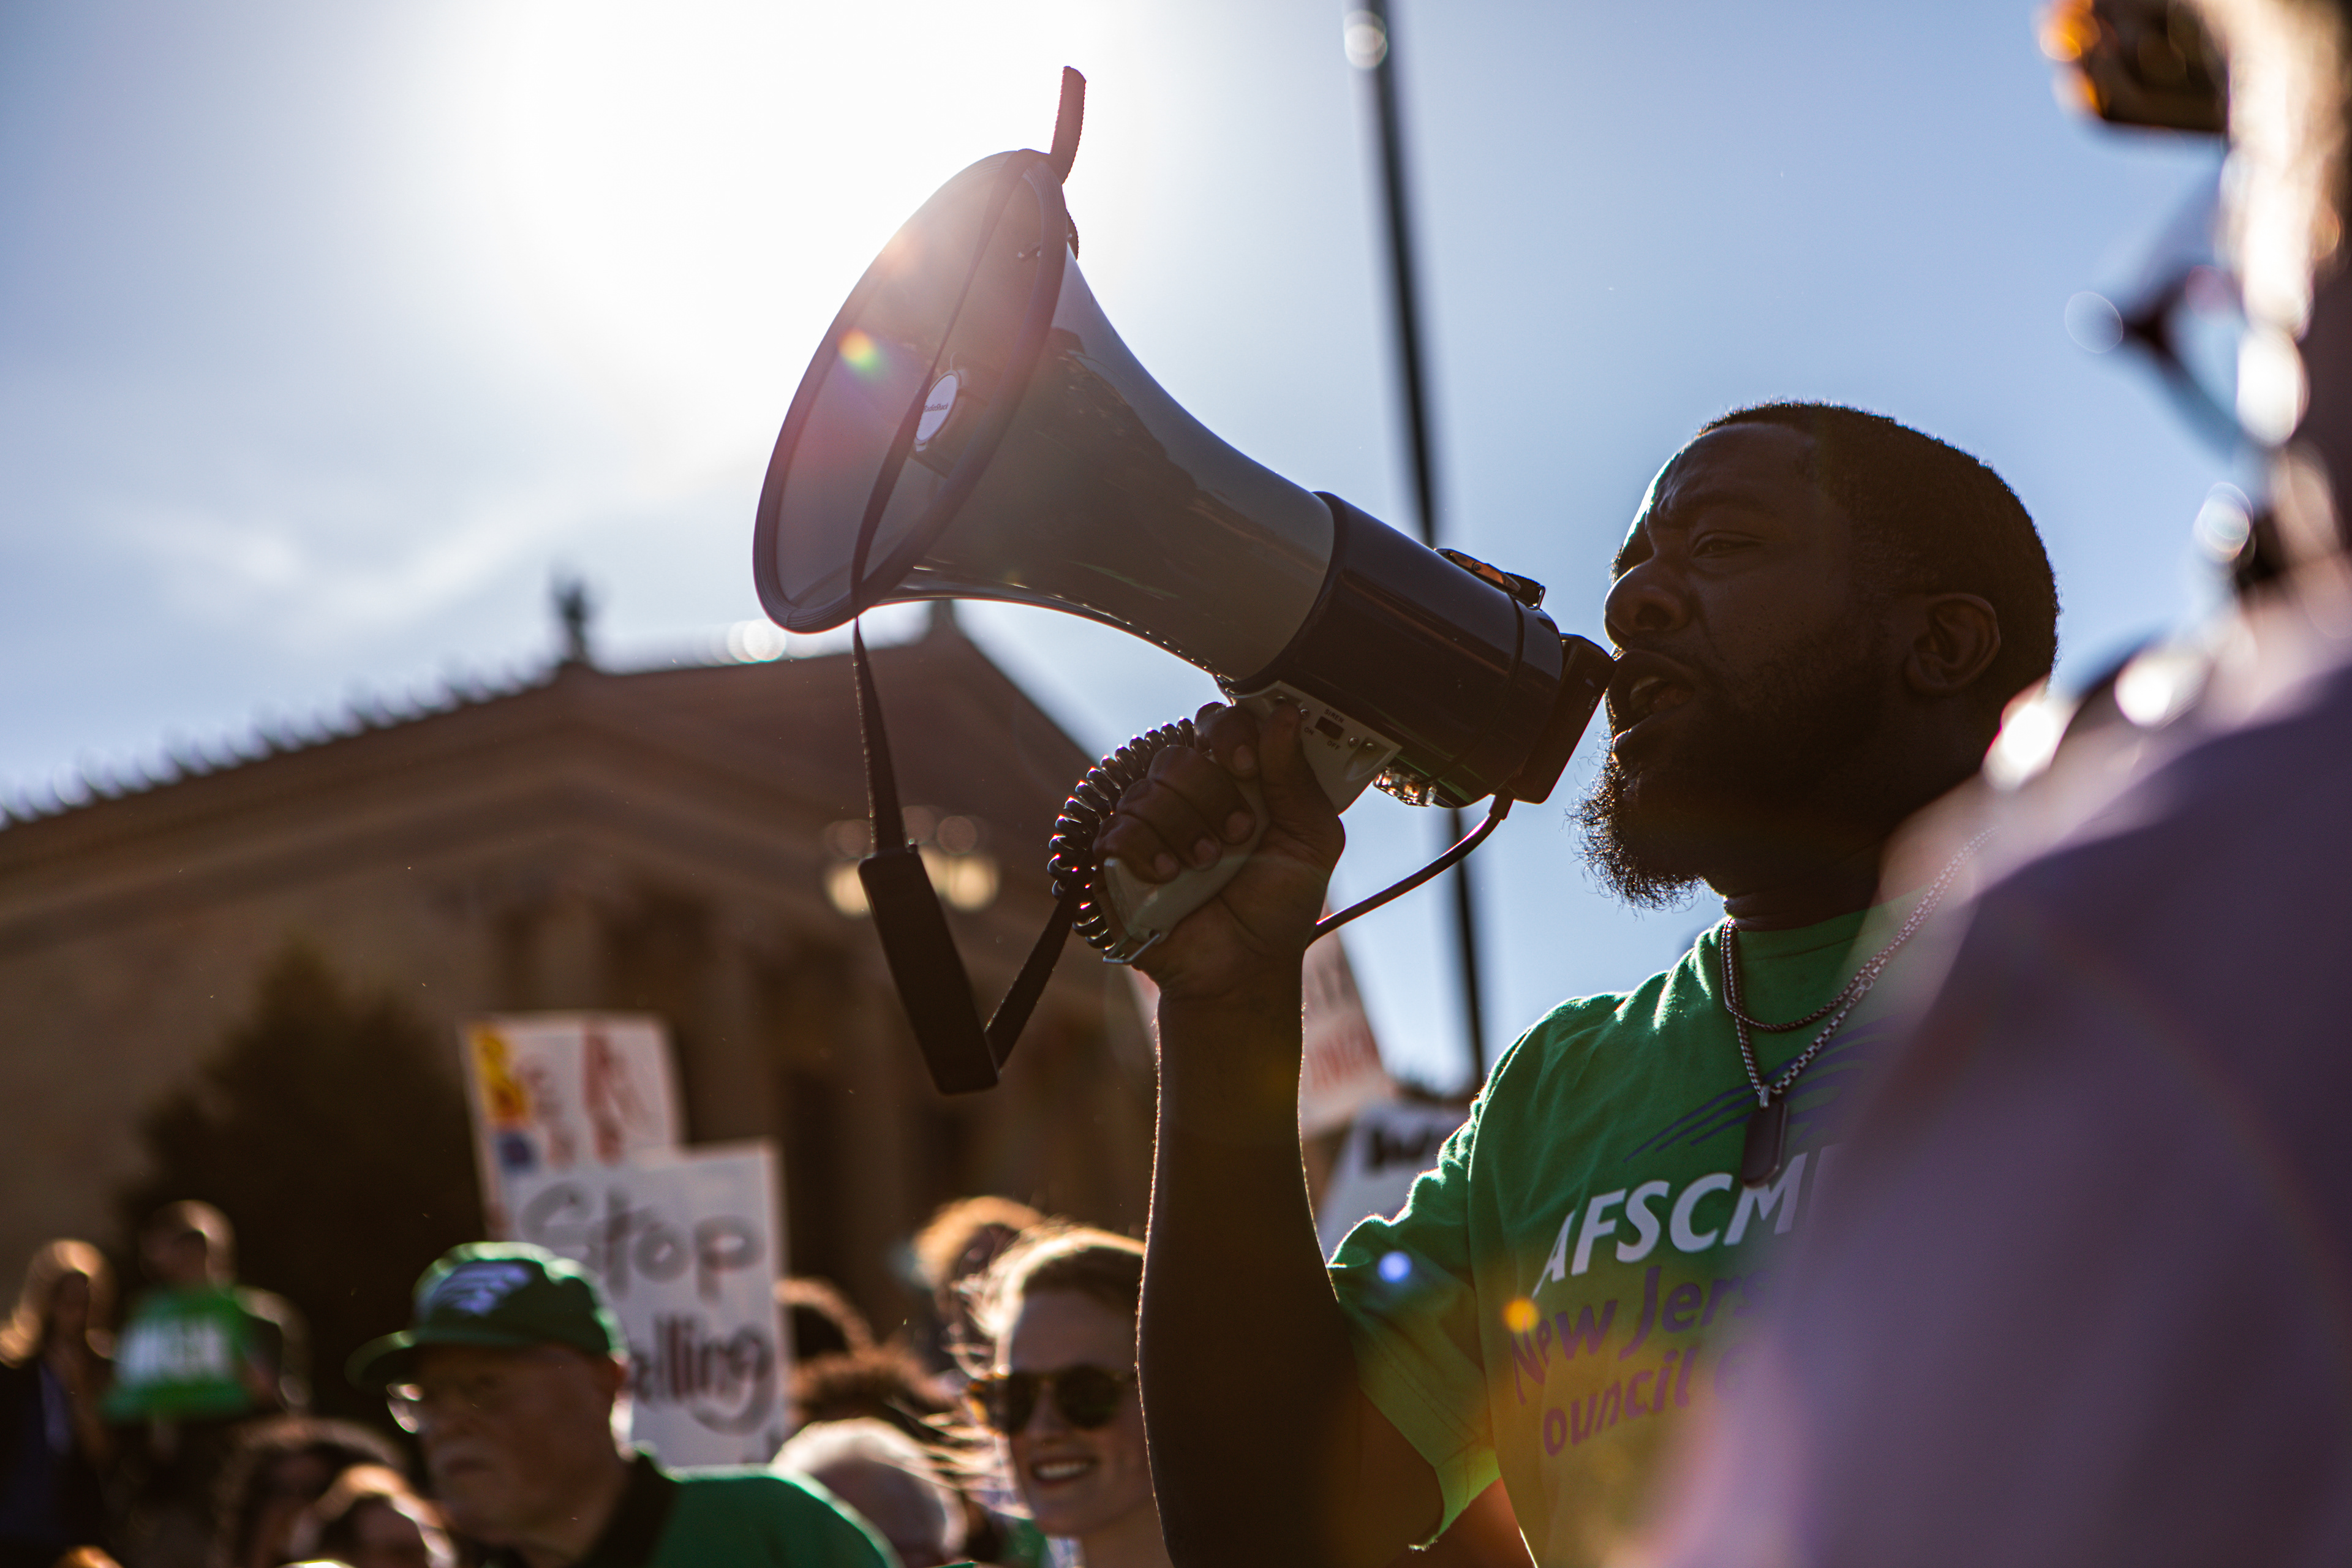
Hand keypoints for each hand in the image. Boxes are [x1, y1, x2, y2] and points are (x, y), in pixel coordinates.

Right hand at [1096, 702, 1343, 1001]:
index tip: (1247, 766)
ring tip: (1208, 866)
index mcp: (1237, 779)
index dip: (1229, 734)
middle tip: (1240, 835)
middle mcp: (1190, 794)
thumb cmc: (1278, 907)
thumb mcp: (1311, 841)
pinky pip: (1117, 828)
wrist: (1243, 969)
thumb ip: (1297, 779)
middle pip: (1180, 754)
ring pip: (1149, 790)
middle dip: (1213, 795)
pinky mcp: (1120, 858)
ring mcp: (1152, 824)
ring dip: (1185, 829)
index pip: (1219, 723)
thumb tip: (1285, 715)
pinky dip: (1145, 849)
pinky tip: (1169, 875)